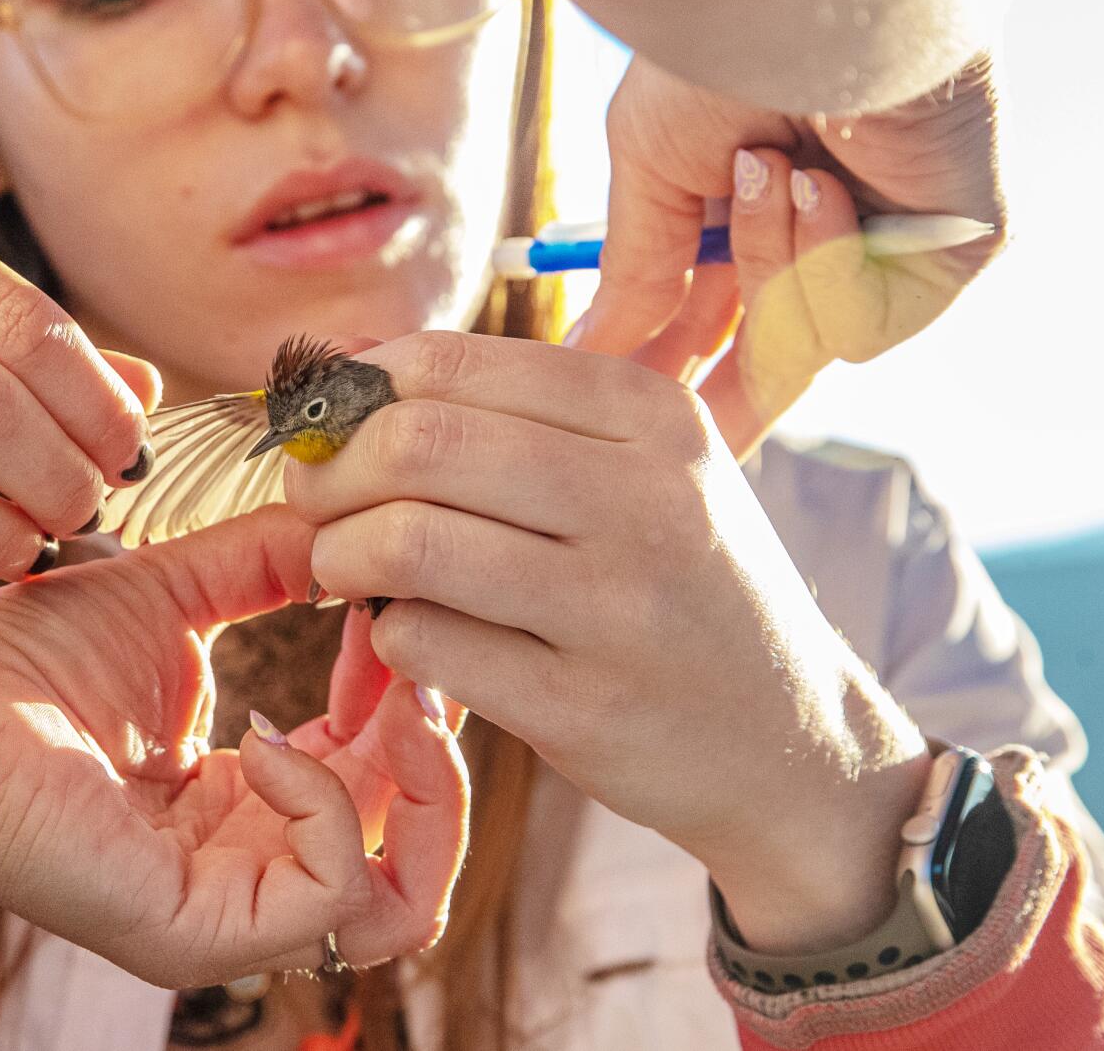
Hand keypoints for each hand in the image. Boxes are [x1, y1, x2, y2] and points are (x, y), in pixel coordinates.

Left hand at [0, 506, 468, 987]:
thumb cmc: (27, 661)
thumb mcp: (175, 596)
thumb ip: (268, 564)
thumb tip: (353, 531)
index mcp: (251, 802)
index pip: (387, 785)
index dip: (412, 700)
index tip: (394, 614)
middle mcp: (251, 866)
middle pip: (418, 856)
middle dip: (433, 745)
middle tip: (411, 658)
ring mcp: (229, 913)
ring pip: (401, 904)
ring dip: (418, 789)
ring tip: (386, 702)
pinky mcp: (199, 932)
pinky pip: (328, 895)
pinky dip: (327, 807)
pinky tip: (268, 738)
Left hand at [285, 331, 931, 952]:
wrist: (790, 741)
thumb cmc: (680, 583)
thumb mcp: (638, 467)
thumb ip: (503, 409)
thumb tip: (340, 363)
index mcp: (651, 414)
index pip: (449, 362)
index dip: (355, 390)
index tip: (327, 423)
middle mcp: (646, 498)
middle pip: (416, 443)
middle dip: (329, 470)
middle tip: (313, 499)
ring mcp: (617, 608)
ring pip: (407, 544)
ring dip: (338, 554)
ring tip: (342, 567)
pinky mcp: (584, 707)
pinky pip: (425, 644)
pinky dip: (387, 635)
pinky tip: (407, 633)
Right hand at [573, 54, 1006, 457]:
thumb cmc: (728, 47)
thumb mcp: (649, 165)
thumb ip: (634, 271)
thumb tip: (588, 353)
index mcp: (748, 214)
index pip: (707, 326)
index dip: (659, 377)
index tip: (600, 415)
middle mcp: (821, 237)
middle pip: (764, 365)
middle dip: (707, 394)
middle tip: (656, 420)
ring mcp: (886, 252)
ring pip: (797, 340)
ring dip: (760, 261)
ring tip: (765, 167)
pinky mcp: (945, 259)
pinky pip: (856, 324)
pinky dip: (820, 262)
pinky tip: (820, 182)